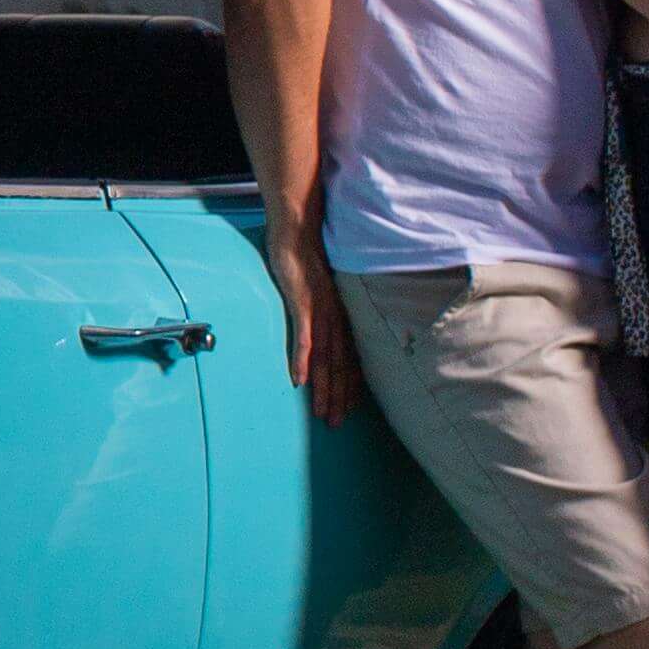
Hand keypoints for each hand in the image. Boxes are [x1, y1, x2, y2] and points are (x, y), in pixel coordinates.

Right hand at [270, 210, 361, 422]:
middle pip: (339, 364)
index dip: (349, 384)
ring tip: (321, 413)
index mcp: (339, 314)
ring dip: (323, 388)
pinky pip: (304, 336)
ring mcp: (320, 310)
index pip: (348, 356)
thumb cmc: (306, 251)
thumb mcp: (318, 284)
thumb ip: (319, 304)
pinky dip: (302, 360)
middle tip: (335, 423)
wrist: (300, 225)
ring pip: (324, 357)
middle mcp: (334, 316)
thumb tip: (317, 319)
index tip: (349, 407)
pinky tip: (299, 380)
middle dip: (338, 396)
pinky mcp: (302, 301)